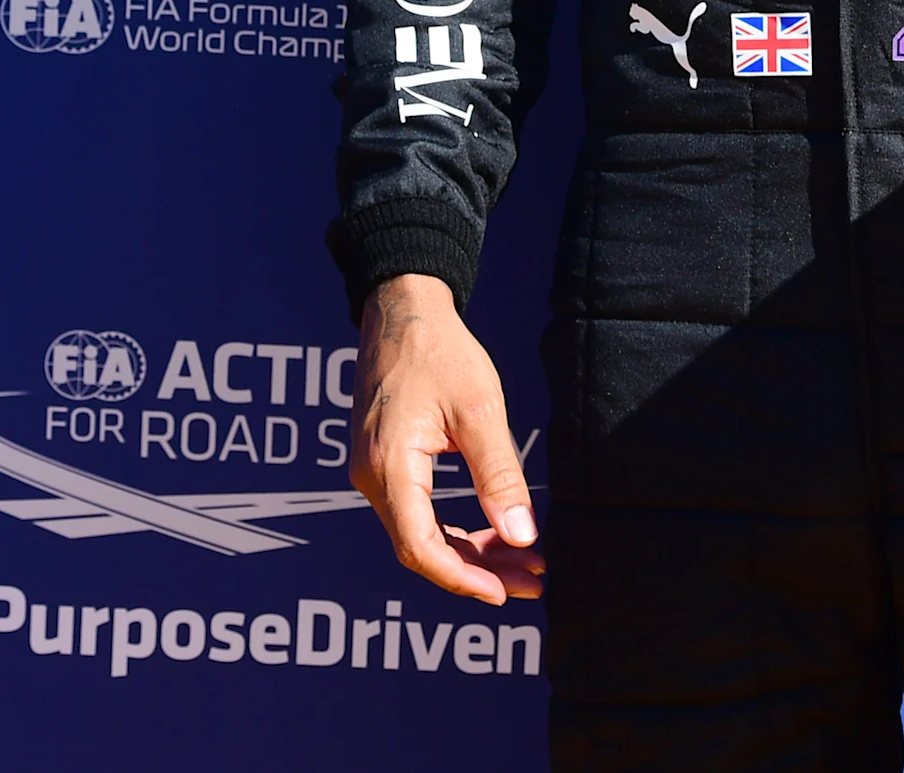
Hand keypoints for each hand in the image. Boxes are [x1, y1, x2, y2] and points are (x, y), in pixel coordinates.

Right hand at [349, 274, 543, 603]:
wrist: (402, 311)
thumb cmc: (439, 351)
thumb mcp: (479, 410)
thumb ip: (499, 475)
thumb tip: (521, 535)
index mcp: (388, 467)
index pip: (420, 548)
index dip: (462, 579)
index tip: (505, 593)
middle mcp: (371, 477)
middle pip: (421, 548)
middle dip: (478, 570)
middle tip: (532, 580)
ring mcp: (374, 471)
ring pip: (421, 532)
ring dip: (470, 551)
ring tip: (523, 561)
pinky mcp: (385, 463)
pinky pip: (417, 511)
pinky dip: (454, 527)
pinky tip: (492, 532)